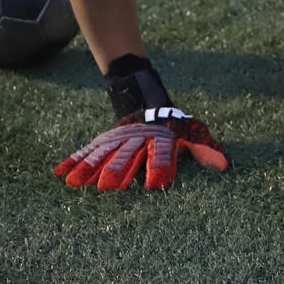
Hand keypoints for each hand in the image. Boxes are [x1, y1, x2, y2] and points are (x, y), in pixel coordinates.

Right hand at [54, 107, 228, 190]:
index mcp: (160, 139)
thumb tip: (224, 166)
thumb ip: (204, 150)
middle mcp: (137, 139)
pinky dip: (73, 160)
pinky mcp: (103, 139)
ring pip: (103, 154)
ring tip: (75, 183)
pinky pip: (87, 150)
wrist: (146, 95)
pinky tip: (59, 173)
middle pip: (127, 155)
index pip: (162, 154)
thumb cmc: (173, 123)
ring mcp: (117, 138)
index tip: (157, 185)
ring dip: (89, 168)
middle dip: (118, 170)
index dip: (160, 167)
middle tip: (108, 188)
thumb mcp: (192, 132)